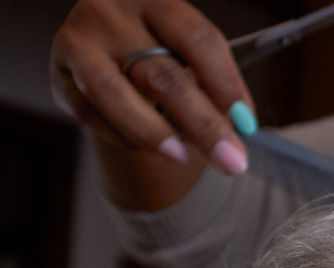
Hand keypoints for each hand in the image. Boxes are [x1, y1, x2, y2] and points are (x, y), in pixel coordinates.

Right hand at [51, 0, 251, 174]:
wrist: (106, 46)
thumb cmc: (158, 47)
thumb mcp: (186, 48)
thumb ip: (210, 79)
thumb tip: (239, 126)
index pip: (198, 40)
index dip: (226, 84)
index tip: (247, 124)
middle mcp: (112, 13)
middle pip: (163, 75)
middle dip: (203, 125)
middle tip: (231, 160)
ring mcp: (79, 41)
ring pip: (115, 93)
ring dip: (153, 132)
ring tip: (182, 157)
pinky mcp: (59, 74)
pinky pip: (90, 113)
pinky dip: (123, 135)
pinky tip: (150, 147)